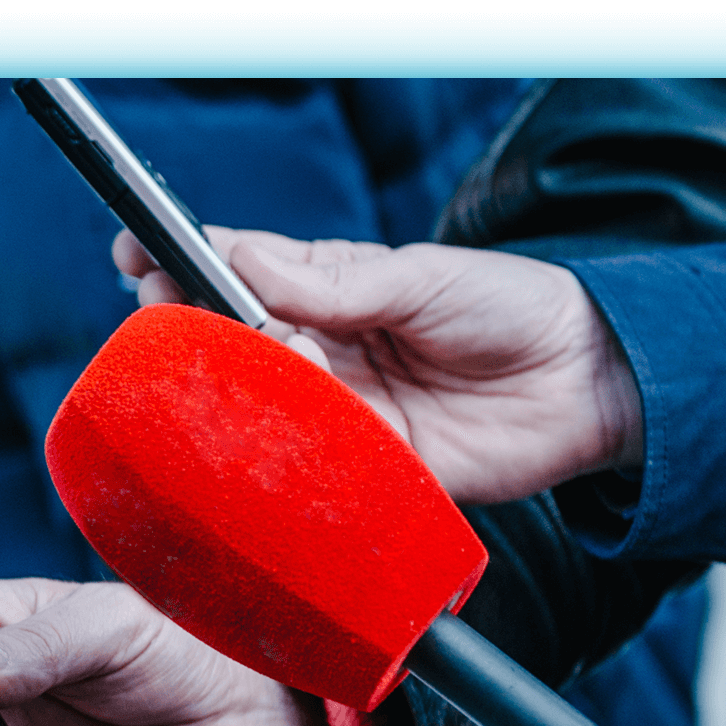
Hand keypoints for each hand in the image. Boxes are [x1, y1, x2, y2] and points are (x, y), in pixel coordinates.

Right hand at [117, 228, 640, 504]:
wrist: (588, 381)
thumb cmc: (508, 307)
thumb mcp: (420, 277)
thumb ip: (334, 283)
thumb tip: (245, 261)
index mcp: (325, 287)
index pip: (234, 274)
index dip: (180, 266)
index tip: (136, 259)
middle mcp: (319, 350)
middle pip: (229, 344)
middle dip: (194, 329)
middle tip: (175, 314)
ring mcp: (338, 409)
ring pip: (260, 404)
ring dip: (248, 387)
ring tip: (276, 362)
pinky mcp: (365, 466)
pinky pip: (307, 465)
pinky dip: (284, 453)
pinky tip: (277, 435)